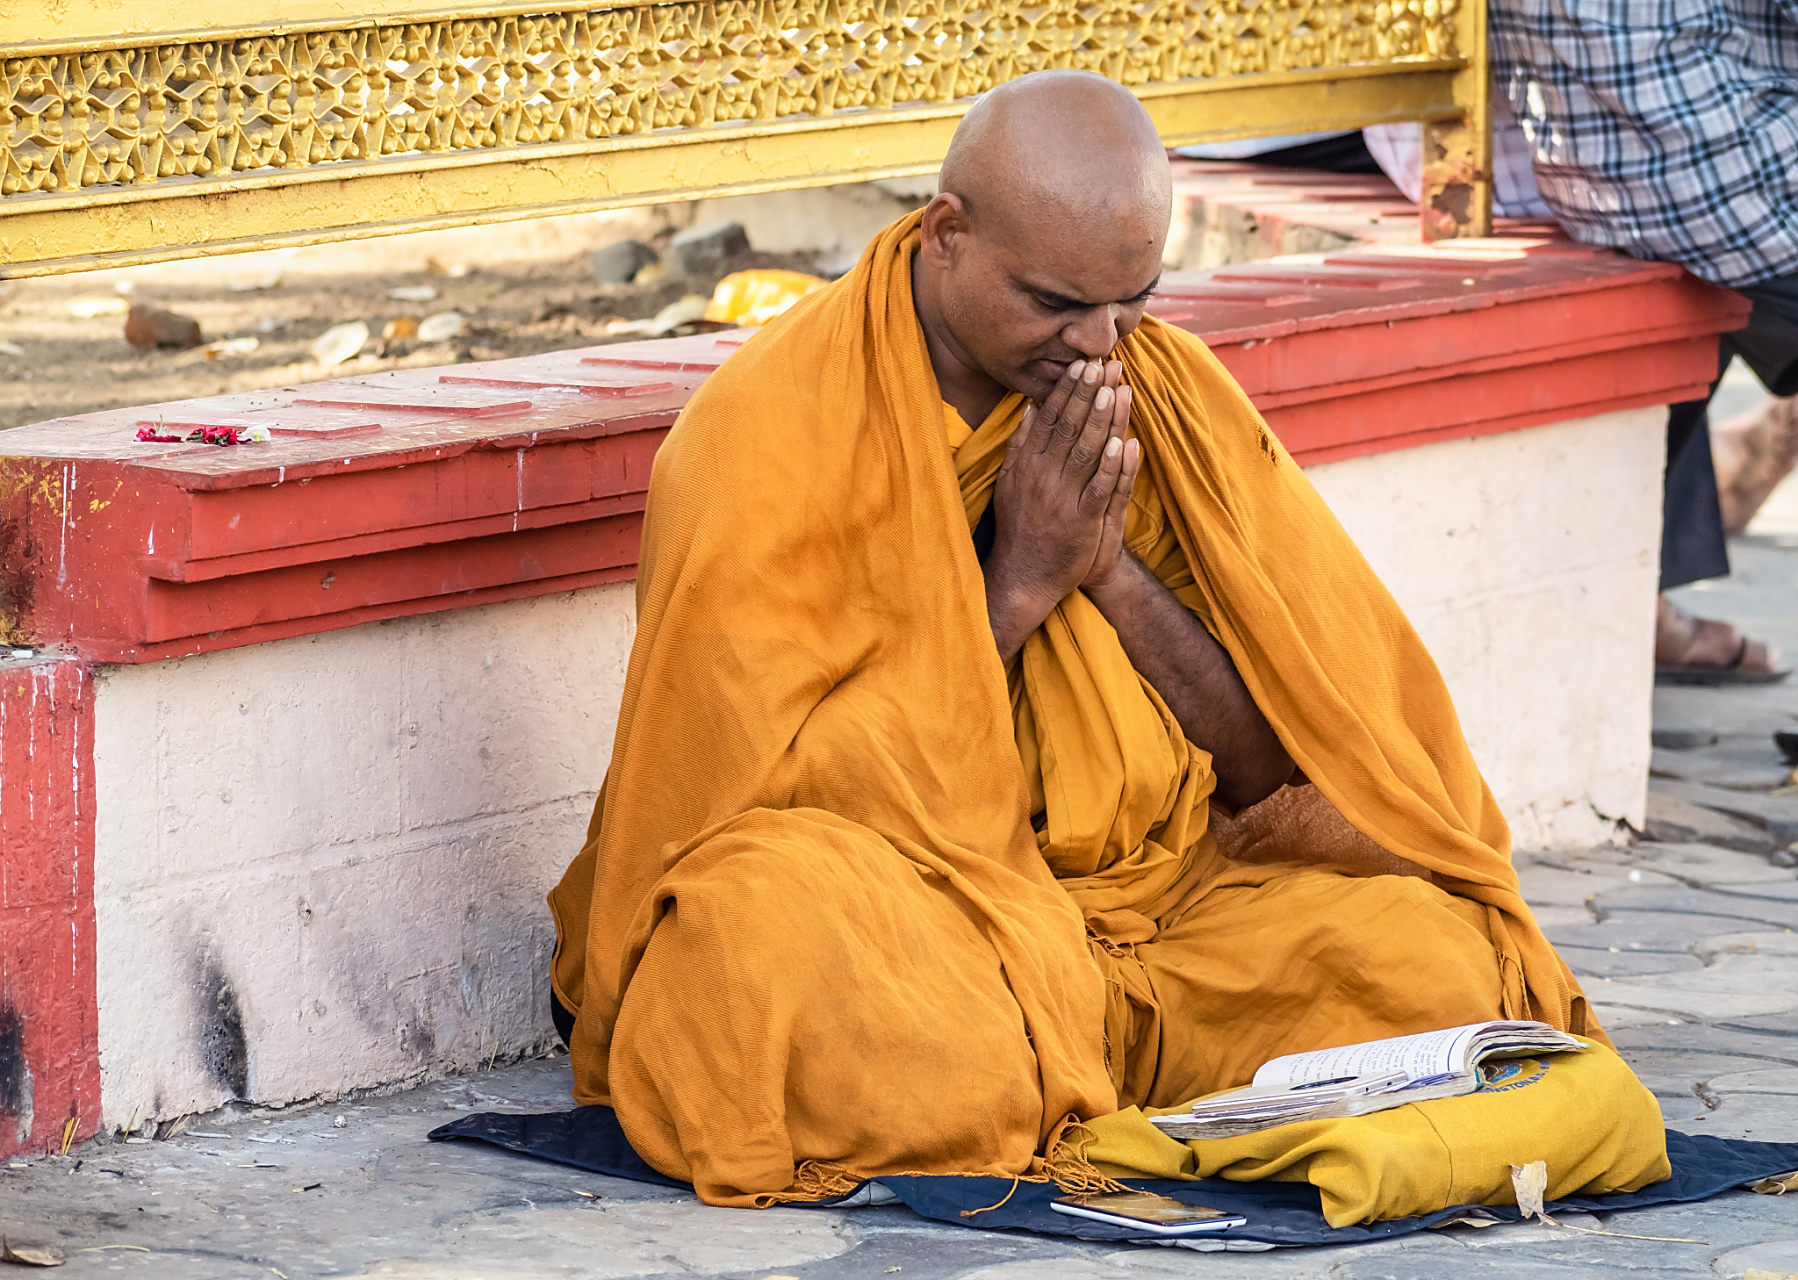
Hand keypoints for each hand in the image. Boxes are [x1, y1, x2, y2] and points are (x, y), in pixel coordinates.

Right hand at [983, 358, 1140, 659]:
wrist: (1023, 575)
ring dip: (1101, 420)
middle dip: (1087, 395)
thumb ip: (1020, 446)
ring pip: (1084, 452)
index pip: (1049, 420)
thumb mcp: (1010, 482)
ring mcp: (1061, 500)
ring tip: (1115, 390)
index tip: (1081, 365)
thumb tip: (1030, 409)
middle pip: (1068, 428)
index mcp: (1026, 465)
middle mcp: (1041, 478)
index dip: (1066, 391)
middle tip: (1103, 364)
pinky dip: (1110, 466)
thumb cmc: (1020, 527)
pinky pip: (1098, 489)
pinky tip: (1122, 443)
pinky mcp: (1081, 522)